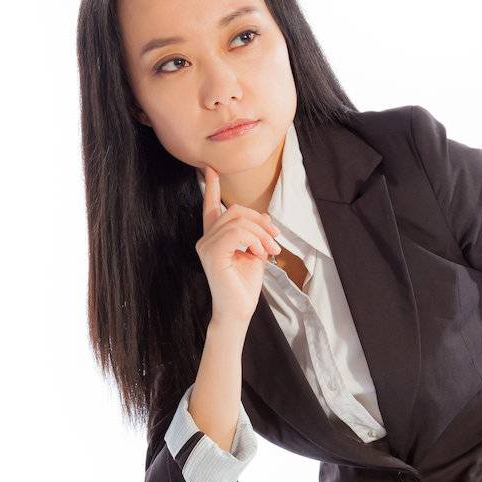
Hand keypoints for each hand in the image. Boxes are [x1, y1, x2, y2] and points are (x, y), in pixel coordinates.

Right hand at [195, 162, 281, 328]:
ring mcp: (205, 245)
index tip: (211, 170)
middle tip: (275, 242)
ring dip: (261, 235)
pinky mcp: (211, 253)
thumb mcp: (255, 253)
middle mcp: (206, 239)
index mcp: (215, 237)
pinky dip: (253, 241)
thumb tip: (263, 216)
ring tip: (269, 252)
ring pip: (238, 221)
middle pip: (234, 211)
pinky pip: (236, 233)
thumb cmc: (245, 286)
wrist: (239, 311)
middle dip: (260, 222)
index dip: (212, 188)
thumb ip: (256, 233)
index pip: (211, 208)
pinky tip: (258, 255)